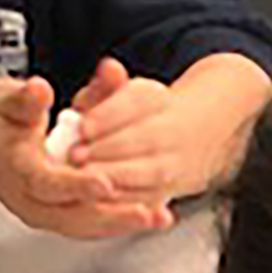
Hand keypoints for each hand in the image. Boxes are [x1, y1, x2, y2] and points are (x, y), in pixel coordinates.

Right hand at [0, 72, 167, 239]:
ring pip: (86, 225)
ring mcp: (45, 213)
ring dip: (123, 224)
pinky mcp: (59, 216)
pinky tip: (152, 216)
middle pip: (73, 216)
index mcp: (17, 170)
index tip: (104, 183)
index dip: (76, 185)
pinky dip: (121, 221)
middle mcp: (30, 199)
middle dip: (112, 216)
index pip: (48, 183)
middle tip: (147, 214)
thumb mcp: (6, 100)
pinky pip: (92, 223)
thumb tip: (39, 90)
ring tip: (159, 218)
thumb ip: (26, 97)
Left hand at [60, 57, 221, 206]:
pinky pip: (145, 200)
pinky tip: (98, 201)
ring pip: (146, 174)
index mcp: (156, 101)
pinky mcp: (168, 193)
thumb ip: (108, 85)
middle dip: (106, 151)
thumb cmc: (145, 114)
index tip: (82, 127)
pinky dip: (123, 203)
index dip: (107, 117)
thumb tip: (109, 68)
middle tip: (76, 157)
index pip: (134, 104)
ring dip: (114, 178)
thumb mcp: (127, 92)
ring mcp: (173, 166)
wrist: (195, 135)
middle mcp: (170, 132)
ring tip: (85, 180)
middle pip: (142, 140)